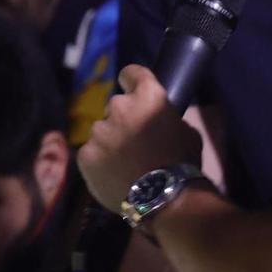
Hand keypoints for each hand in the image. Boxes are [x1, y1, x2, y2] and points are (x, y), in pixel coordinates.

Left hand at [77, 66, 201, 208]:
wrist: (165, 199)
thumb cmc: (182, 164)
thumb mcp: (186, 131)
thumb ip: (167, 117)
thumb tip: (158, 118)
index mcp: (147, 96)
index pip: (131, 73)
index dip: (131, 80)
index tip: (131, 87)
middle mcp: (118, 107)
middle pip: (115, 107)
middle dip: (123, 119)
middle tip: (134, 141)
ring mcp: (98, 131)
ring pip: (101, 131)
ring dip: (110, 141)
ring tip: (124, 163)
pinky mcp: (85, 154)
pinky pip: (91, 152)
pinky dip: (99, 161)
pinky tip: (113, 175)